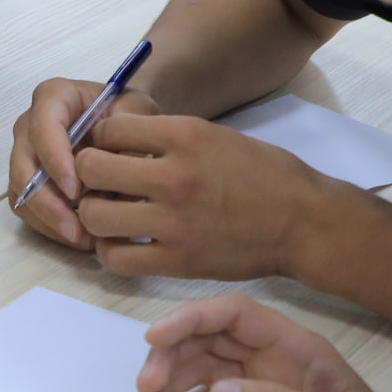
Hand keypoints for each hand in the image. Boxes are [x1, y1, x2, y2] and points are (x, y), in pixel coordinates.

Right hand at [8, 77, 159, 248]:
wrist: (127, 122)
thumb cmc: (130, 113)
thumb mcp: (137, 112)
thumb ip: (128, 135)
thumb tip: (116, 172)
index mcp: (53, 98)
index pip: (43, 128)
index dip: (55, 161)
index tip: (77, 191)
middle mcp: (30, 126)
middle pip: (23, 167)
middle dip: (48, 203)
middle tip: (77, 229)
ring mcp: (26, 156)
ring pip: (22, 194)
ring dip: (50, 221)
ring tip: (85, 239)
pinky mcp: (29, 184)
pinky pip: (28, 210)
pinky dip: (51, 228)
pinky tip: (82, 238)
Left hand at [72, 111, 348, 282]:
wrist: (303, 223)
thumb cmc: (264, 175)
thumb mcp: (215, 136)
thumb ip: (166, 138)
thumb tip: (116, 141)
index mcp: (184, 136)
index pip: (109, 129)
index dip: (102, 140)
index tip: (110, 152)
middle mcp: (174, 176)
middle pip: (91, 170)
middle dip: (88, 175)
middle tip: (100, 185)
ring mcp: (173, 222)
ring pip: (95, 216)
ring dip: (95, 215)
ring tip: (110, 215)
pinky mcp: (178, 261)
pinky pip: (116, 258)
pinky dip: (111, 252)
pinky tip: (124, 244)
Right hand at [127, 296, 391, 391]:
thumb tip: (217, 391)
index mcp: (297, 349)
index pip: (234, 314)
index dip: (191, 318)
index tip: (153, 340)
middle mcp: (275, 361)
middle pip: (209, 340)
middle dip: (170, 358)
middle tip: (144, 391)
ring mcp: (265, 389)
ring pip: (203, 372)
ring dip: (168, 388)